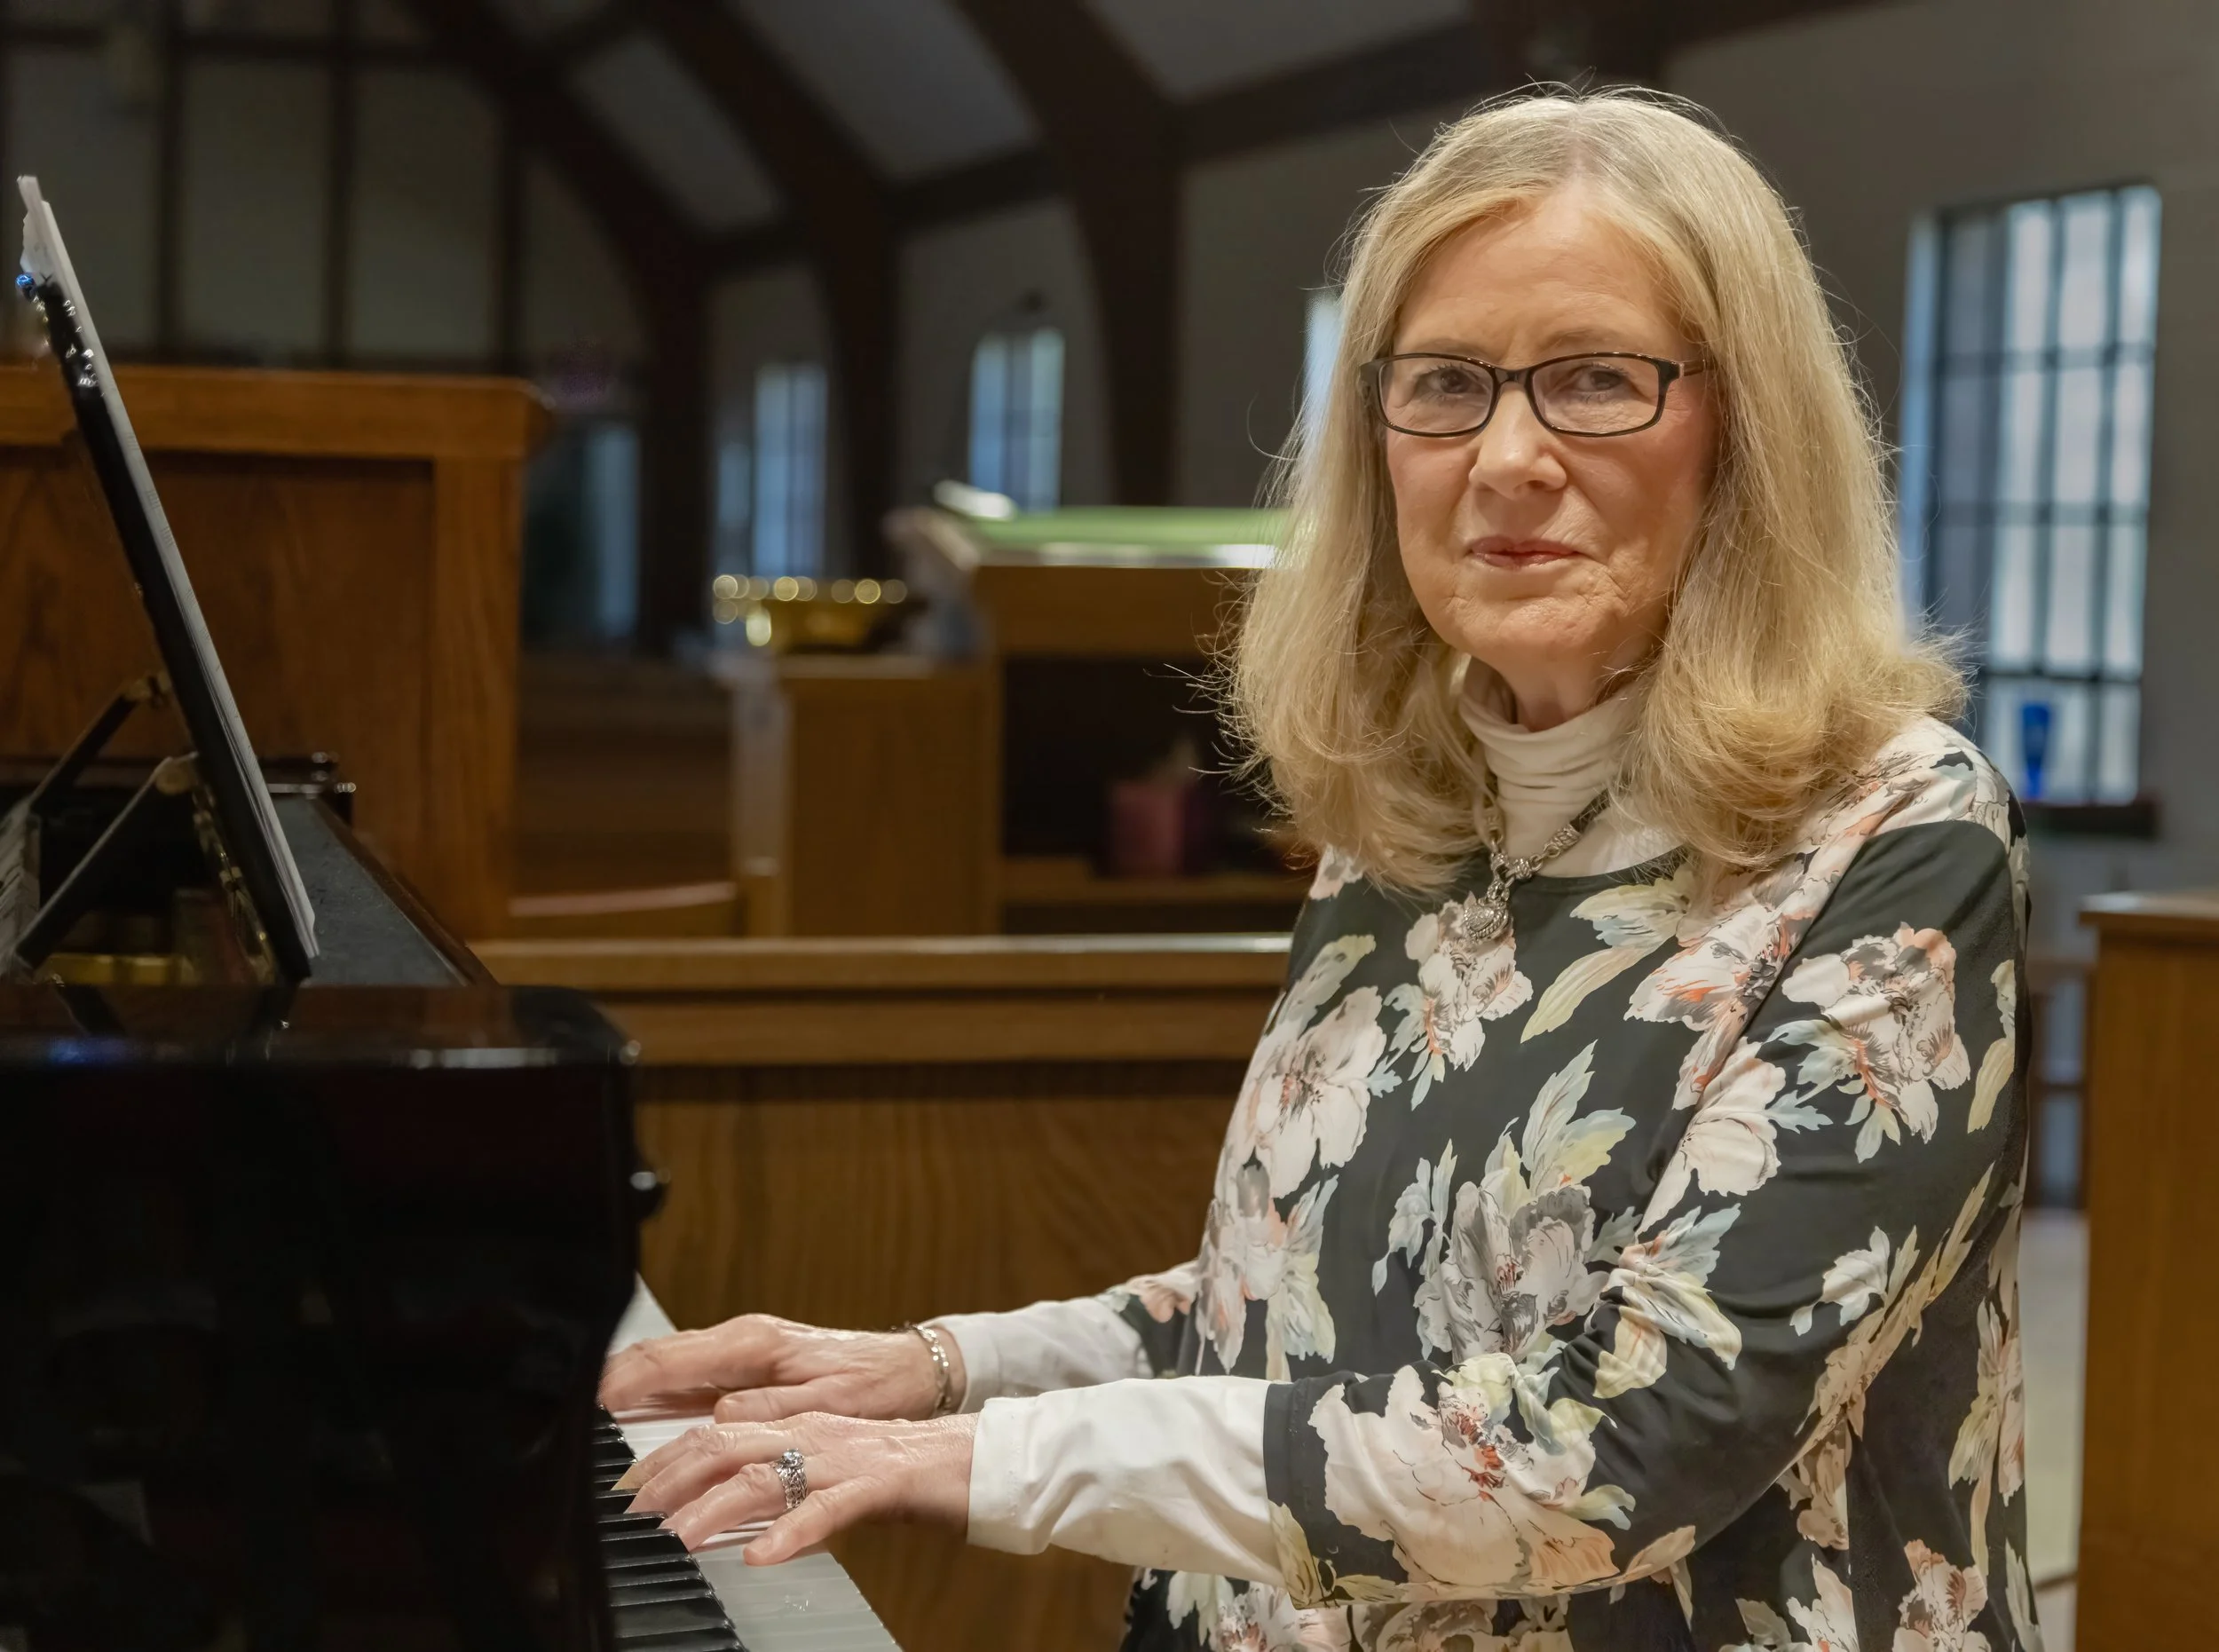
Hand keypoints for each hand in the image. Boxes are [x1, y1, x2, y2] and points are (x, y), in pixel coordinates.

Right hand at [599, 1314, 961, 1423]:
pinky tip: (636, 1410)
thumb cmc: (873, 1386)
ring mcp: (742, 1349)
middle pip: (659, 1355)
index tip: (590, 1402)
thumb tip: (721, 1416)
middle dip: (612, 1379)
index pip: (672, 1358)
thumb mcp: (825, 1404)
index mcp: (755, 1345)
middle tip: (571, 1412)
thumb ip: (771, 1409)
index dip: (625, 1381)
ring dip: (630, 1385)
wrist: (907, 1369)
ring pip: (669, 1362)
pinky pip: (688, 1373)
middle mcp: (742, 1340)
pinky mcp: (747, 1363)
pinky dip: (656, 1388)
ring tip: (589, 1415)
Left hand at [617, 1410, 975, 1561]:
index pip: (715, 1433)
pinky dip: (790, 1531)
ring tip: (679, 1538)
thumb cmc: (903, 1472)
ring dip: (715, 1508)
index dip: (665, 1460)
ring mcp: (844, 1456)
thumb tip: (726, 1510)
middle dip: (671, 1478)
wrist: (974, 1458)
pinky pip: (828, 1508)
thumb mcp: (827, 1472)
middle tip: (633, 1514)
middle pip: (726, 1444)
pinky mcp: (879, 1483)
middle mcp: (812, 1433)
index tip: (626, 1492)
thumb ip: (780, 1482)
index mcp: (798, 1427)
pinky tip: (763, 1554)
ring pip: (766, 1474)